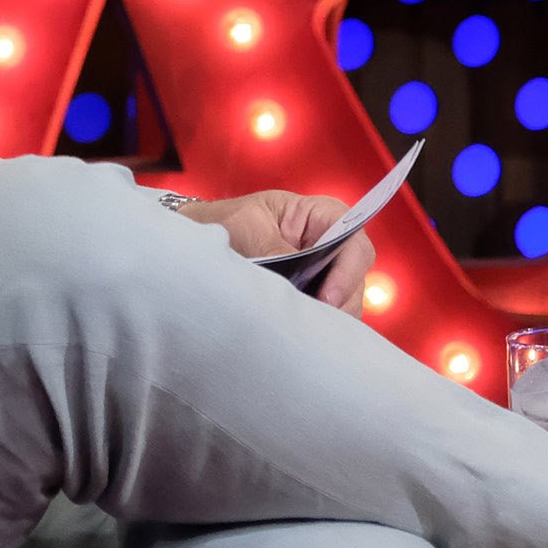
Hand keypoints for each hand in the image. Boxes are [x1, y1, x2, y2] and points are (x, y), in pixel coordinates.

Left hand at [170, 192, 375, 315]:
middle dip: (341, 300)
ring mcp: (319, 272)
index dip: (349, 267)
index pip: (353, 235)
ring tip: (301, 330)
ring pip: (345, 299)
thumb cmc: (221, 221)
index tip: (328, 296)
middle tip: (314, 323)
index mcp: (315, 215)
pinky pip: (324, 314)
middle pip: (355, 274)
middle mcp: (325, 244)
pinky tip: (297, 333)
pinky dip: (316, 325)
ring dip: (329, 317)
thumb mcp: (245, 229)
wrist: (192, 241)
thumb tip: (295, 283)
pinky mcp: (307, 296)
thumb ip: (273, 250)